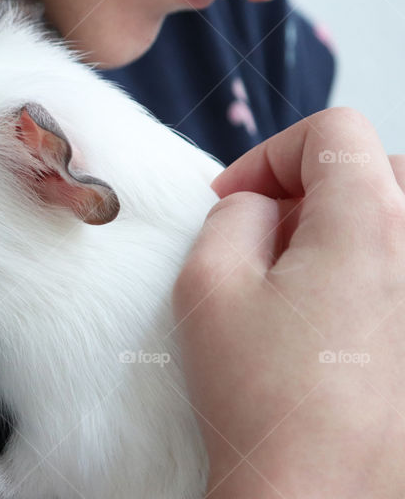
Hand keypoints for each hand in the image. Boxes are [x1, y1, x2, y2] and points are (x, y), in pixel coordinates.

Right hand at [173, 108, 404, 498]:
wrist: (317, 494)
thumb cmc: (262, 398)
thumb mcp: (208, 283)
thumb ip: (233, 215)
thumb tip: (260, 207)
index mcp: (372, 224)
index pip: (336, 131)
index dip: (271, 153)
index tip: (237, 200)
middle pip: (377, 169)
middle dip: (311, 187)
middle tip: (267, 234)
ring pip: (397, 221)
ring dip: (343, 228)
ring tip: (299, 280)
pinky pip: (402, 271)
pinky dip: (370, 270)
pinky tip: (331, 321)